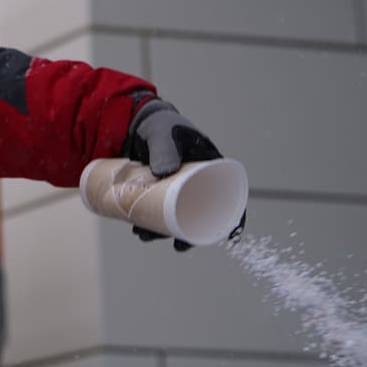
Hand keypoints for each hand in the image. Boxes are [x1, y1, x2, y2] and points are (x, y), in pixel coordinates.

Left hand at [122, 95, 243, 250]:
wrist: (133, 120)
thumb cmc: (158, 124)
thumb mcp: (162, 134)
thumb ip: (164, 150)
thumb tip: (164, 173)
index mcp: (209, 166)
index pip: (230, 196)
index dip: (233, 219)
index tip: (228, 237)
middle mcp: (196, 181)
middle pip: (200, 214)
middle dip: (189, 234)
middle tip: (177, 246)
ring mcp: (176, 187)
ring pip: (176, 216)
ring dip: (164, 231)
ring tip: (145, 236)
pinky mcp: (158, 190)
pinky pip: (159, 211)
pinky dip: (151, 222)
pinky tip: (138, 228)